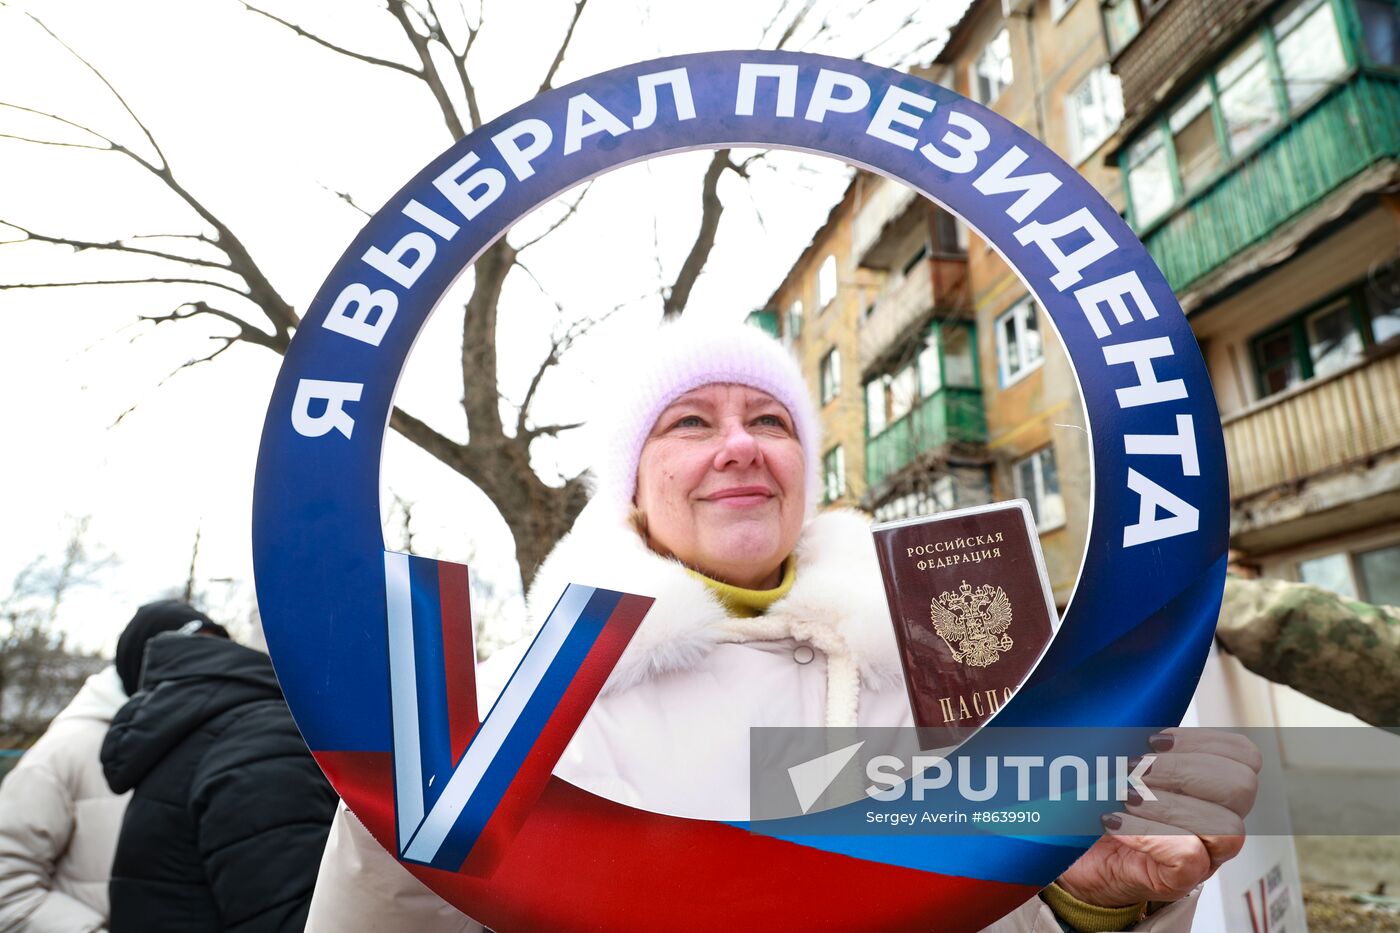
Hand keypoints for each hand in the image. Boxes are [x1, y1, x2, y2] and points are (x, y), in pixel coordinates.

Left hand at [1056, 728, 1261, 907]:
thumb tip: (1129, 711)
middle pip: (1240, 786)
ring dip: (1166, 804)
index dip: (1203, 741)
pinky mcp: (1179, 881)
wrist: (1068, 855)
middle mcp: (1216, 819)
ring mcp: (1204, 855)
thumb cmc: (1094, 804)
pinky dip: (1147, 833)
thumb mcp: (1115, 761)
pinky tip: (1113, 821)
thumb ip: (1134, 739)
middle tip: (1135, 770)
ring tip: (1123, 796)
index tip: (1153, 740)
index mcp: (1208, 784)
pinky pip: (1189, 856)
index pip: (1242, 755)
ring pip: (1224, 825)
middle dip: (1184, 770)